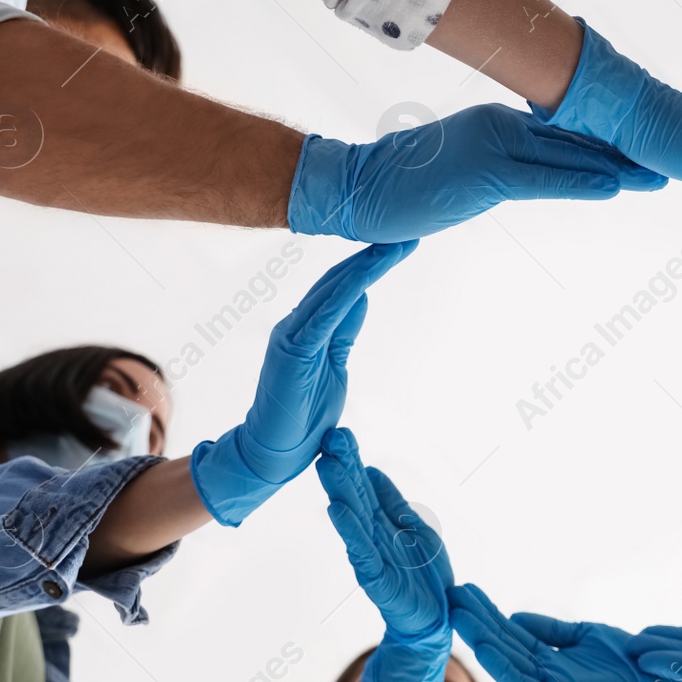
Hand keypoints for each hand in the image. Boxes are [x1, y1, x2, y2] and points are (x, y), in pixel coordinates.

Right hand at [189, 242, 412, 525]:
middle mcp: (298, 323)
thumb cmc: (303, 414)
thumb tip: (359, 298)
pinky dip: (348, 291)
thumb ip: (342, 332)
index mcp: (308, 327)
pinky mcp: (292, 350)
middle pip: (339, 280)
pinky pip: (325, 314)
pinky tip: (368, 274)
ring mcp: (293, 334)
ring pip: (334, 290)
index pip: (342, 287)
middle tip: (407, 230)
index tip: (399, 244)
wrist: (275, 452)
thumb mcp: (333, 364)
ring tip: (397, 244)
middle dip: (373, 256)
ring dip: (366, 266)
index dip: (369, 264)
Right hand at [288, 103, 666, 241]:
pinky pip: (543, 178)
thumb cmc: (400, 183)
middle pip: (573, 141)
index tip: (639, 149)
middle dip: (622, 153)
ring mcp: (494, 147)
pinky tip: (614, 187)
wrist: (357, 186)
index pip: (560, 135)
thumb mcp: (455, 170)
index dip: (603, 143)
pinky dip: (580, 181)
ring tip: (656, 175)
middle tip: (666, 160)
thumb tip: (508, 177)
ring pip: (566, 156)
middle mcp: (501, 128)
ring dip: (615, 168)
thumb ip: (487, 167)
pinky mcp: (485, 172)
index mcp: (497, 126)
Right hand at [316, 430, 452, 681]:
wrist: (435, 621)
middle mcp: (371, 536)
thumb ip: (390, 501)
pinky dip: (350, 530)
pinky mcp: (378, 580)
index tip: (339, 432)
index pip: (362, 485)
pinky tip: (338, 510)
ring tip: (327, 466)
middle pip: (354, 497)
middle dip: (342, 467)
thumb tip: (370, 468)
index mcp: (380, 522)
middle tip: (329, 437)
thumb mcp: (412, 527)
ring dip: (341, 492)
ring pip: (354, 519)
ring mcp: (372, 557)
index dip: (351, 460)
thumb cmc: (422, 574)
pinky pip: (362, 552)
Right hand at [449, 584, 681, 681]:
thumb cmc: (622, 660)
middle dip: (476, 621)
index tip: (465, 592)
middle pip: (501, 644)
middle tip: (451, 596)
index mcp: (545, 658)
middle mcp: (540, 673)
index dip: (486, 614)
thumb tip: (514, 619)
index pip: (508, 633)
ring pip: (506, 661)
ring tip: (459, 614)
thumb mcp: (581, 634)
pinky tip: (483, 646)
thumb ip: (549, 630)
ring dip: (480, 638)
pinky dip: (502, 666)